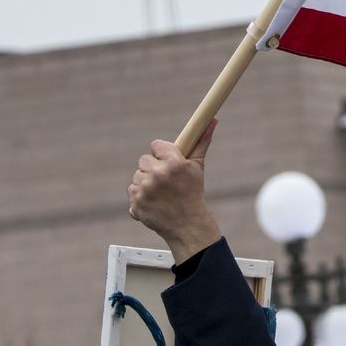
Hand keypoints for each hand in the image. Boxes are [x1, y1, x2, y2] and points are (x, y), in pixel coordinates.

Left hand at [129, 119, 222, 264]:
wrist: (187, 225)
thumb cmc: (193, 194)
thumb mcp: (198, 167)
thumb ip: (201, 142)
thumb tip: (212, 120)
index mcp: (173, 163)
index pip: (156, 145)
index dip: (162, 153)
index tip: (167, 160)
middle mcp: (157, 175)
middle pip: (144, 161)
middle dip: (153, 168)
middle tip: (165, 180)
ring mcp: (144, 190)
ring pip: (137, 177)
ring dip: (146, 183)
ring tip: (161, 193)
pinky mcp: (136, 204)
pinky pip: (132, 191)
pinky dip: (140, 197)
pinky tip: (154, 202)